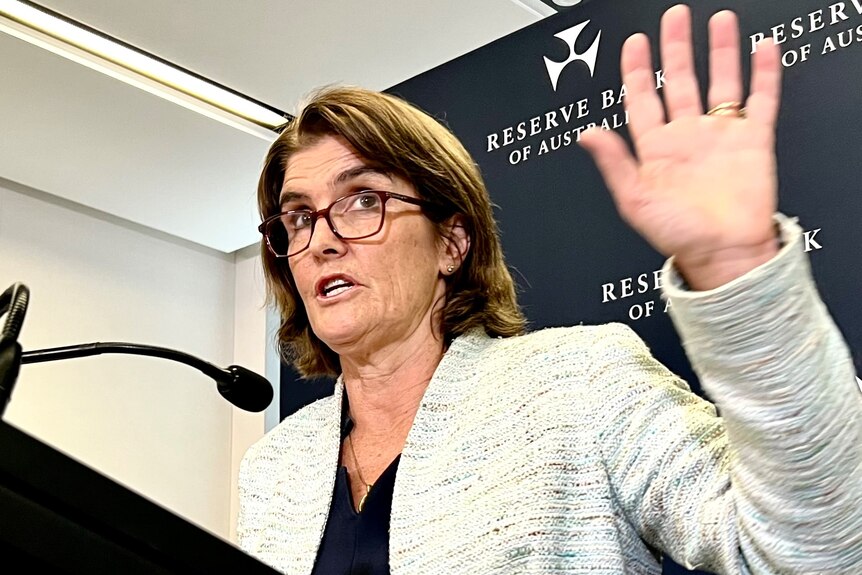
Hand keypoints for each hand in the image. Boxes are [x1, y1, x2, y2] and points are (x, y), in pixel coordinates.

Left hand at [579, 5, 782, 289]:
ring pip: (720, 82)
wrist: (724, 255)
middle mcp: (686, 138)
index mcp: (655, 150)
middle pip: (680, 82)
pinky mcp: (752, 142)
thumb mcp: (634, 200)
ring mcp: (720, 137)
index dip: (637, 70)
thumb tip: (586, 134)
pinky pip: (760, 99)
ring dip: (719, 51)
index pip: (642, 100)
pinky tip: (761, 48)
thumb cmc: (678, 236)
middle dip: (677, 48)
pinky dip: (764, 73)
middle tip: (675, 18)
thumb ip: (613, 163)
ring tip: (720, 21)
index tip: (634, 44)